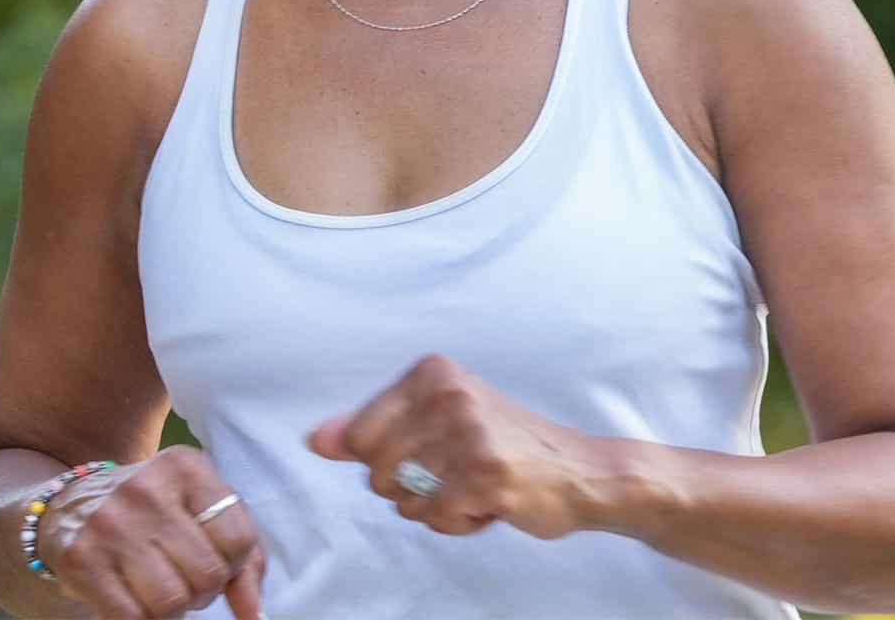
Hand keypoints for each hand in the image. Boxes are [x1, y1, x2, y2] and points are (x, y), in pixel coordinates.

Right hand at [36, 444, 266, 619]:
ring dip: (173, 610)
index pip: (238, 539)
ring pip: (171, 602)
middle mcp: (149, 489)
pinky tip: (135, 599)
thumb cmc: (157, 511)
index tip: (217, 561)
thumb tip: (254, 615)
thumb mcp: (202, 510)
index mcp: (187, 467)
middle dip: (203, 591)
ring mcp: (112, 524)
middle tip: (186, 579)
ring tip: (162, 589)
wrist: (73, 504)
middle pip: (207, 575)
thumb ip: (243, 557)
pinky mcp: (81, 559)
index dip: (234, 565)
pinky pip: (131, 618)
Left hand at [305, 353, 601, 541]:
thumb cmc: (501, 444)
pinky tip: (488, 500)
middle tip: (456, 469)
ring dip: (436, 506)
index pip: (360, 434)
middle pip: (377, 472)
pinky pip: (436, 518)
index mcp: (432, 373)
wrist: (578, 469)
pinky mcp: (485, 474)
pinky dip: (458, 521)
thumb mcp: (436, 419)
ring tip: (473, 483)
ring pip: (405, 500)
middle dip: (410, 487)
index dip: (387, 459)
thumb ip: (372, 428)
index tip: (430, 448)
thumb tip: (316, 438)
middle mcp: (448, 394)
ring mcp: (468, 433)